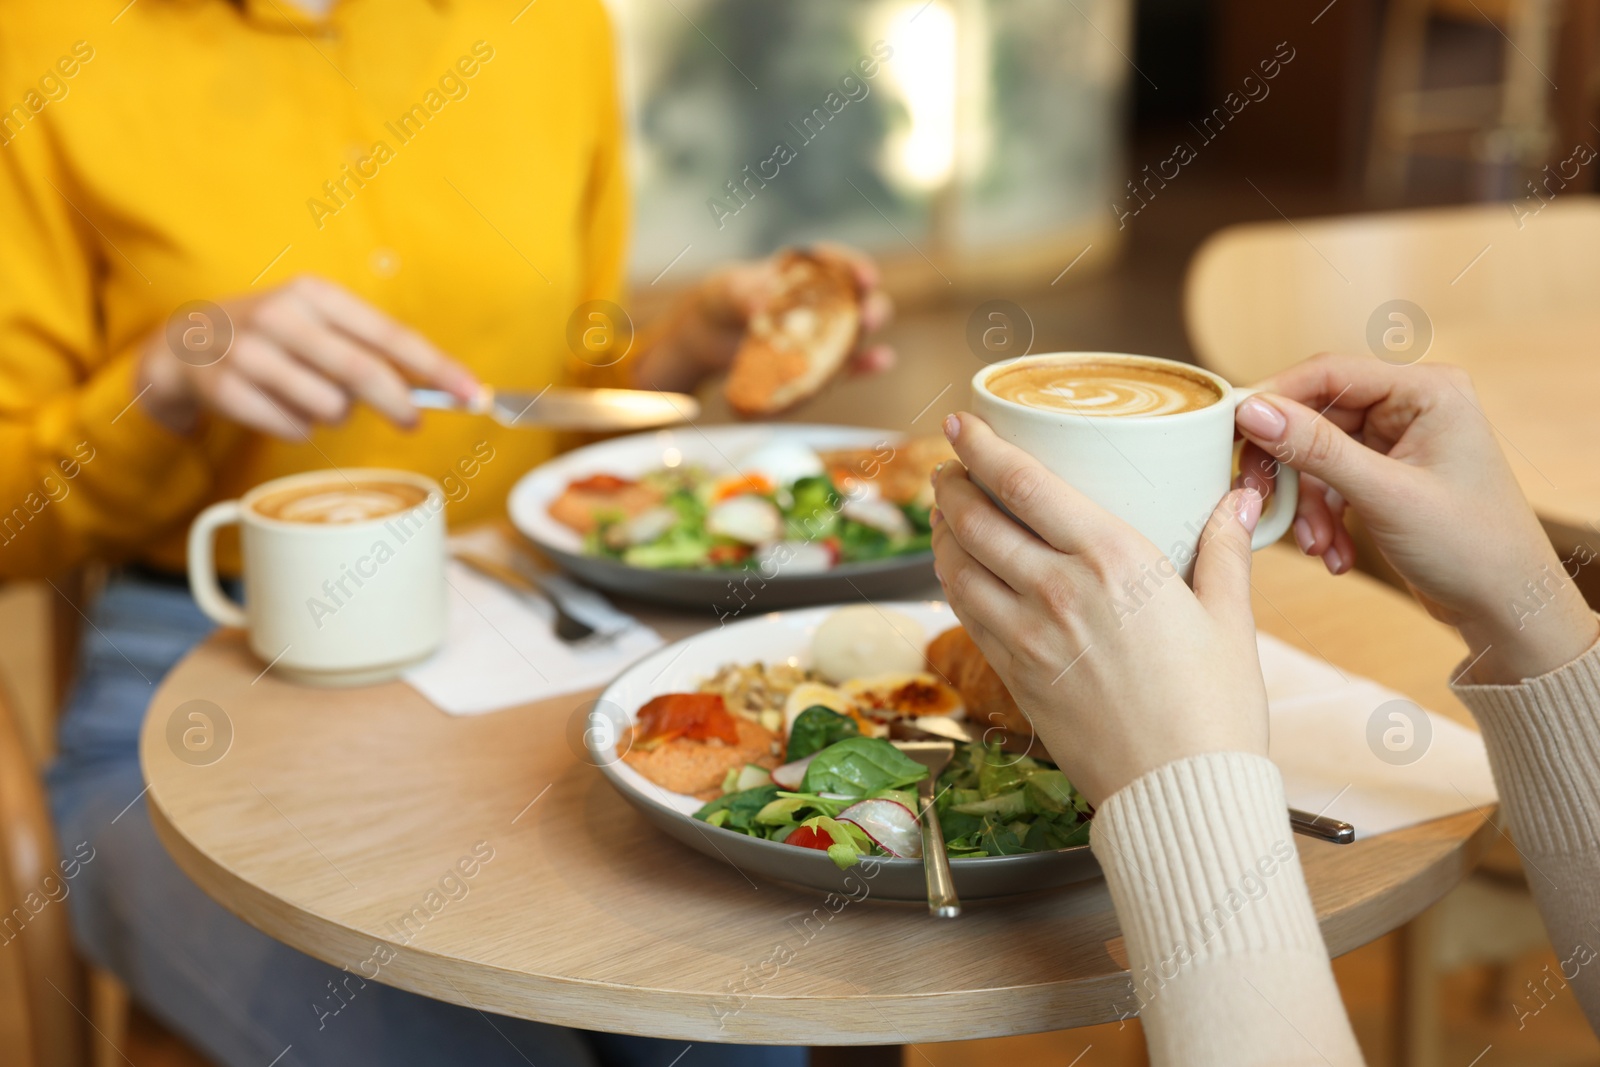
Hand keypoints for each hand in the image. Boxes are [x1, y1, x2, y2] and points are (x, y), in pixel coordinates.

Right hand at [136, 276, 479, 439]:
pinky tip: (281, 409)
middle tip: (412, 422)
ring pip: (328, 408)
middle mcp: (281, 316)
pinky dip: (299, 429)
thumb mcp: (317, 322)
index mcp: (315, 294)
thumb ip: (369, 349)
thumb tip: (433, 388)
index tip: (471, 393)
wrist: (182, 343)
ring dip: (336, 416)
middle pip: (362, 373)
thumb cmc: (272, 336)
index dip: (435, 367)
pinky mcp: (224, 389)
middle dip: (397, 404)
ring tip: (314, 399)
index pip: (390, 334)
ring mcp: (248, 352)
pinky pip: (291, 429)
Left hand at [630, 242, 893, 393]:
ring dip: (867, 335)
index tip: (866, 277)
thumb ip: (745, 294)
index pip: (836, 264)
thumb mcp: (731, 291)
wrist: (712, 334)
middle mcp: (822, 300)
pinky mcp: (819, 362)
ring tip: (874, 344)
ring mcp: (823, 332)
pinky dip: (864, 364)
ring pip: (856, 331)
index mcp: (804, 271)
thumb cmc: (726, 299)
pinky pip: (846, 364)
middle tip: (868, 316)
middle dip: (869, 306)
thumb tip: (759, 307)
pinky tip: (882, 361)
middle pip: (856, 299)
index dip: (855, 268)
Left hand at [930, 412, 1269, 805]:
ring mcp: (1027, 637)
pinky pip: (966, 615)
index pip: (1025, 484)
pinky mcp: (1014, 677)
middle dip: (951, 484)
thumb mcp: (1231, 621)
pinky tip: (962, 574)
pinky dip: (953, 583)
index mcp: (1113, 561)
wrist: (1179, 798)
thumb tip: (1237, 502)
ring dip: (942, 532)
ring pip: (956, 567)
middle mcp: (1057, 591)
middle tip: (949, 466)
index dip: (982, 446)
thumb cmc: (1215, 713)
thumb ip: (1224, 553)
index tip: (962, 422)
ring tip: (946, 512)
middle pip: (974, 519)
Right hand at [1235, 353, 1598, 683]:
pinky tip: (1333, 552)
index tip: (1234, 431)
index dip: (1275, 399)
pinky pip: (1330, 482)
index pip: (1328, 374)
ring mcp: (1397, 442)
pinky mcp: (1386, 475)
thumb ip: (1315, 449)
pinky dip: (1322, 517)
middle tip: (1262, 501)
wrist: (1506, 607)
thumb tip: (1253, 410)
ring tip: (1316, 544)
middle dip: (1290, 469)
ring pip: (1316, 456)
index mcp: (1425, 390)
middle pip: (1315, 417)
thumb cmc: (1471, 547)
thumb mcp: (1385, 495)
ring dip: (1306, 503)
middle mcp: (1410, 407)